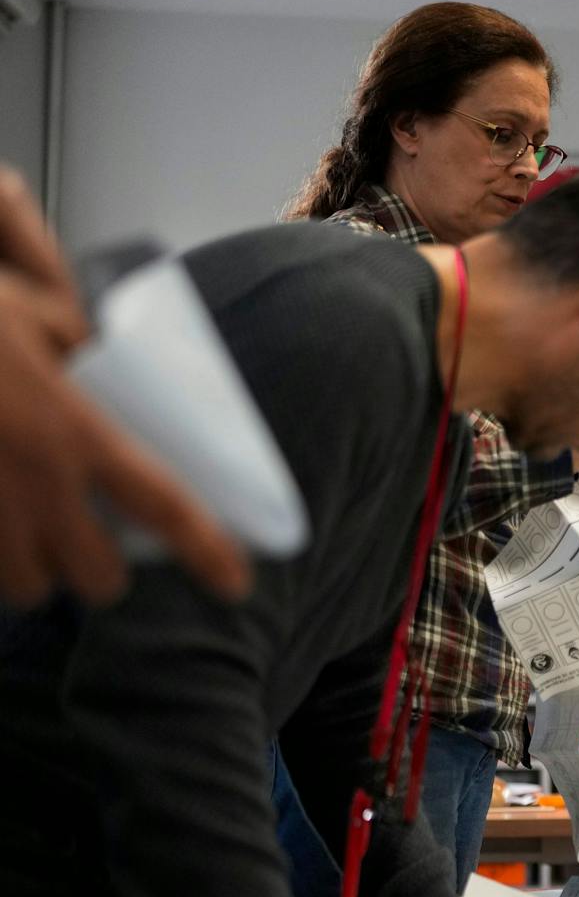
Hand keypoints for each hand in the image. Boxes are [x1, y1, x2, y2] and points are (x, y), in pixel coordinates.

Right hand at [0, 168, 248, 606]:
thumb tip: (116, 360)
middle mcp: (28, 481)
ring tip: (30, 542)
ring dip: (33, 574)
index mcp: (70, 429)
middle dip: (97, 571)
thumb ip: (82, 346)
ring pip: (22, 586)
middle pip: (92, 575)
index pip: (161, 504)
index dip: (207, 549)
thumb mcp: (33, 311)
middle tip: (94, 548)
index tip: (237, 581)